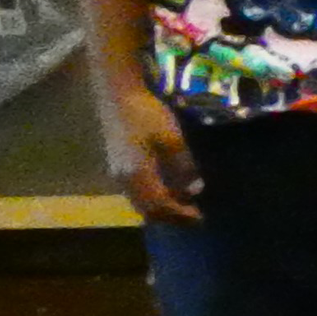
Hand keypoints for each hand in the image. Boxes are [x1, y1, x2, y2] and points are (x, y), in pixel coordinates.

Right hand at [104, 77, 201, 225]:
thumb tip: (195, 191)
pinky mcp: (117, 165)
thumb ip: (183, 167)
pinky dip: (152, 198)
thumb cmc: (148, 115)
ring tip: (182, 207)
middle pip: (146, 209)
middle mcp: (123, 180)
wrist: (118, 97)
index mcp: (137, 175)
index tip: (200, 219)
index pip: (160, 206)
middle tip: (193, 218)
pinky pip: (135, 192)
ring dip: (160, 209)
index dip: (180, 215)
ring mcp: (117, 173)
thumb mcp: (172, 139)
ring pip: (139, 202)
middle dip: (170, 216)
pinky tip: (166, 191)